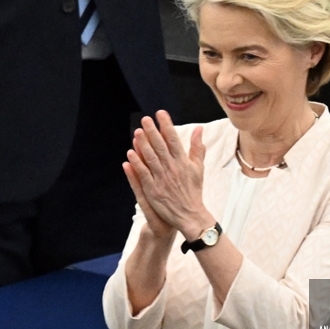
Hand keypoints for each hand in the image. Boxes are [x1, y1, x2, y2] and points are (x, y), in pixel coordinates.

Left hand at [125, 110, 207, 237]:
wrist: (190, 214)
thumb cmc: (194, 191)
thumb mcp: (198, 168)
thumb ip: (197, 148)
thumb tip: (199, 129)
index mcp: (183, 162)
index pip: (174, 139)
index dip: (166, 125)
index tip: (160, 114)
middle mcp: (172, 168)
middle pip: (160, 146)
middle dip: (152, 131)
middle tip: (145, 119)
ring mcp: (162, 179)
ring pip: (151, 158)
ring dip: (143, 144)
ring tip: (137, 132)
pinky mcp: (153, 189)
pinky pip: (144, 174)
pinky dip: (137, 163)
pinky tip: (130, 153)